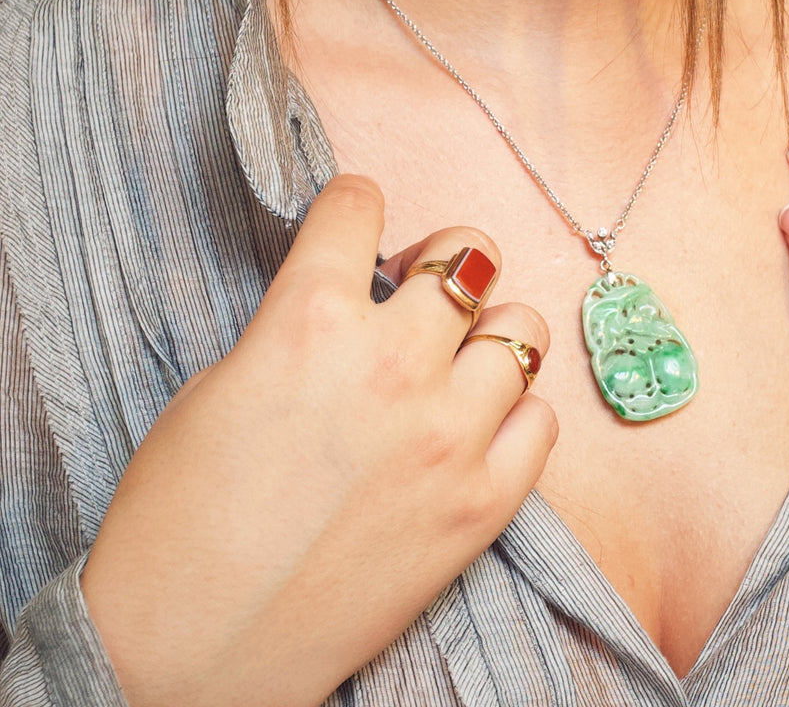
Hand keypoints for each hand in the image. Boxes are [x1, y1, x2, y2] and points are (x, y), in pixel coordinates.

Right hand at [80, 175, 555, 706]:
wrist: (189, 653)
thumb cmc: (178, 523)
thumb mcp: (219, 385)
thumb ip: (299, 324)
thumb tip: (351, 299)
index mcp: (309, 321)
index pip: (359, 203)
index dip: (354, 204)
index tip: (356, 220)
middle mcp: (391, 364)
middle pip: (471, 250)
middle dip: (443, 259)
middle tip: (420, 291)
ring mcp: (448, 435)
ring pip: (521, 327)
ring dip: (485, 336)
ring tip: (451, 365)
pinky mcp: (482, 505)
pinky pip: (541, 421)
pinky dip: (513, 415)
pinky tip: (474, 430)